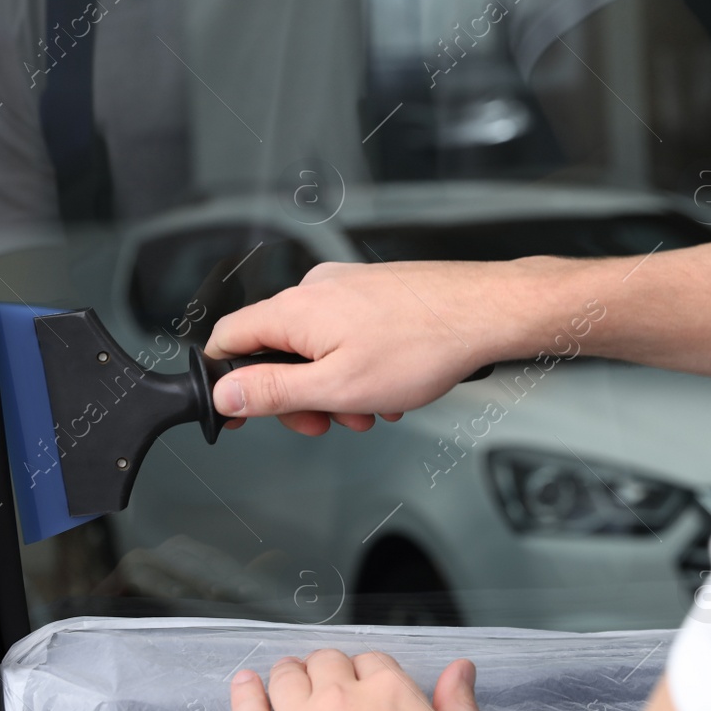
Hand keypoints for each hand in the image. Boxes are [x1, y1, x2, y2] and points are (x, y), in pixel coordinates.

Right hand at [206, 261, 529, 436]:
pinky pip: (345, 335)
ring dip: (334, 387)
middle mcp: (314, 290)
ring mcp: (345, 288)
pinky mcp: (372, 292)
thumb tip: (226, 394)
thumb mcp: (336, 387)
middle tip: (327, 422)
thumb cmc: (423, 344)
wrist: (483, 313)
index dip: (227, 381)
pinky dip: (357, 367)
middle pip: (275, 349)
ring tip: (371, 406)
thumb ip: (274, 392)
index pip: (228, 339)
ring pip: (315, 347)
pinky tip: (388, 387)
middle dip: (298, 395)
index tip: (241, 412)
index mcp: (294, 310)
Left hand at [230, 651, 495, 710]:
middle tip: (323, 687)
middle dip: (326, 670)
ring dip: (289, 675)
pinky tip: (245, 685)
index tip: (361, 688)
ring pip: (286, 678)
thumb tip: (459, 669)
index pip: (369, 661)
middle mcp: (341, 699)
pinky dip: (245, 693)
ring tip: (286, 683)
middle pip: (325, 663)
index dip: (365, 673)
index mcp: (389, 692)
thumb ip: (459, 705)